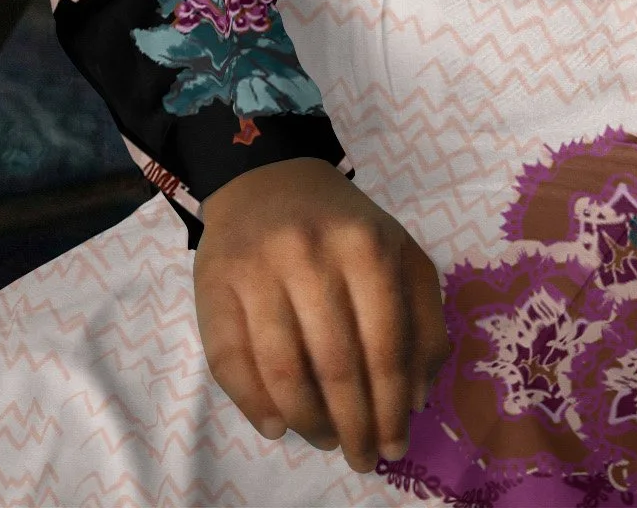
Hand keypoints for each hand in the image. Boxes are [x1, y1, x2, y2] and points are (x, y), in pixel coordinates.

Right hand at [194, 158, 449, 473]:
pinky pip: (230, 361)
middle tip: (360, 457)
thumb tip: (417, 398)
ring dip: (307, 421)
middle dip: (353, 426)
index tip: (394, 448)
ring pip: (283, 370)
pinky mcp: (214, 284)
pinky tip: (277, 425)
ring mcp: (258, 269)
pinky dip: (254, 405)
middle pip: (335, 366)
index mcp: (367, 247)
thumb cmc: (344, 228)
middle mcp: (310, 255)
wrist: (270, 178)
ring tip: (324, 439)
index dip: (391, 409)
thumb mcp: (400, 254)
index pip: (385, 348)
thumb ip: (423, 319)